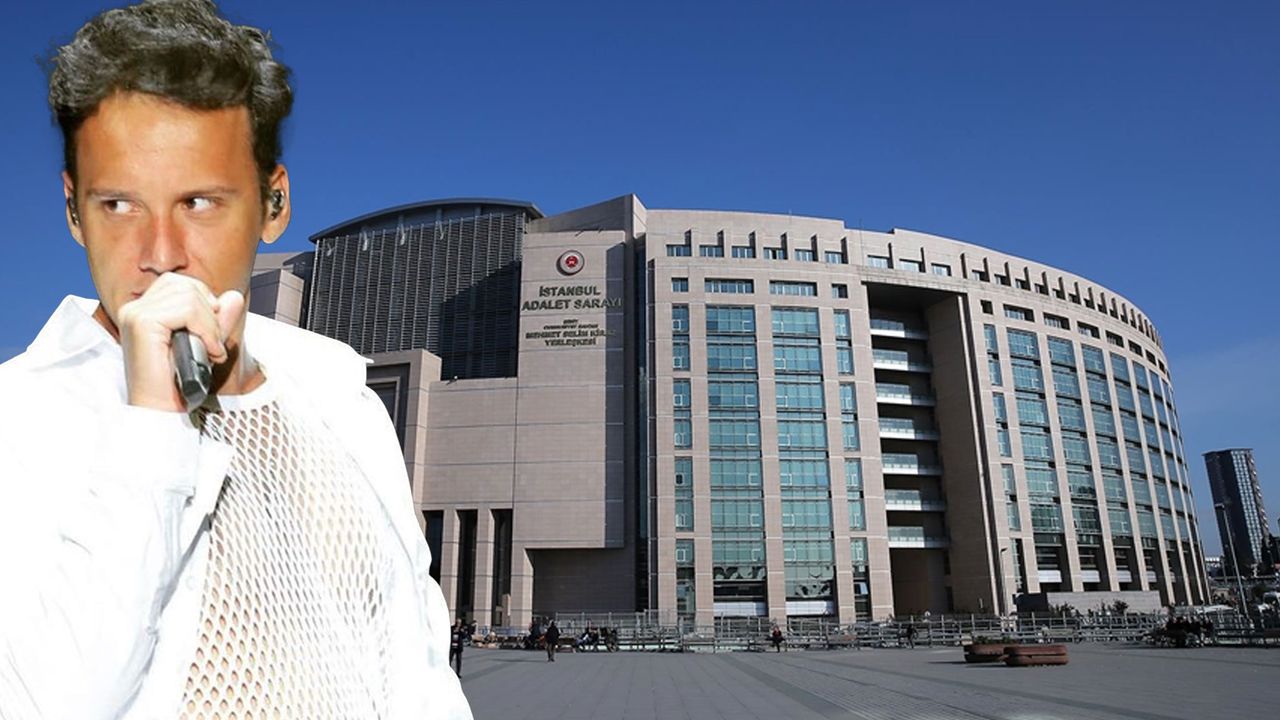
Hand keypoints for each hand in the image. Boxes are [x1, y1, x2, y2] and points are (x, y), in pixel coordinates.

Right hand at [116, 273, 245, 411]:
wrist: (162, 411)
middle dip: (209, 314)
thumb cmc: (180, 382)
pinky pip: (187, 310)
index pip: (182, 284)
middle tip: (212, 345)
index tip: (210, 336)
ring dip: (210, 326)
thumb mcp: (207, 344)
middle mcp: (135, 308)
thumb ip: (220, 319)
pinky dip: (206, 330)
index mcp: (145, 309)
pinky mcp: (141, 323)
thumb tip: (233, 296)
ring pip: (189, 296)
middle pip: (186, 286)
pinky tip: (207, 352)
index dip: (205, 305)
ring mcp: (135, 314)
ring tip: (208, 351)